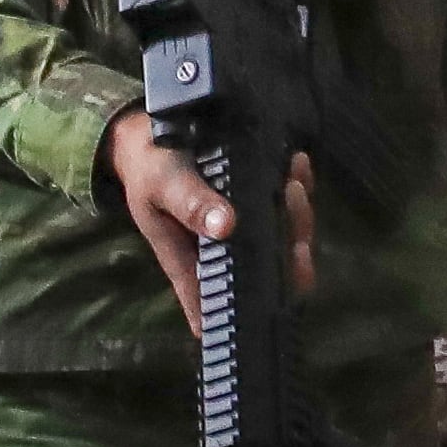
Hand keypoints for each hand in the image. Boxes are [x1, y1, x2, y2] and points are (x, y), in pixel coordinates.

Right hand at [107, 106, 315, 336]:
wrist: (150, 135)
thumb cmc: (149, 168)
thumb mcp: (161, 184)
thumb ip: (189, 205)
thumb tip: (225, 227)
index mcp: (194, 259)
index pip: (223, 298)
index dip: (251, 310)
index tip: (276, 311)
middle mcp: (225, 247)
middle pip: (268, 267)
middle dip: (292, 251)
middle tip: (297, 222)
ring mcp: (243, 225)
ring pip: (284, 235)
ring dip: (298, 214)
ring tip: (295, 181)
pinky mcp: (255, 199)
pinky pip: (285, 201)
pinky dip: (297, 185)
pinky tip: (297, 163)